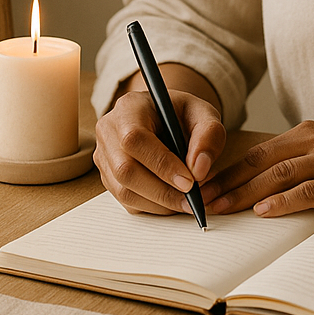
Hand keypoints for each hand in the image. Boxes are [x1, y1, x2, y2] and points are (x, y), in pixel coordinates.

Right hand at [94, 84, 225, 215]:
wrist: (166, 117)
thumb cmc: (183, 114)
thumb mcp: (204, 113)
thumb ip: (208, 134)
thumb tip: (199, 170)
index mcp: (129, 107)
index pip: (135, 139)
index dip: (161, 164)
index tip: (190, 182)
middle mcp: (109, 131)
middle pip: (125, 170)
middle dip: (162, 191)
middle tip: (192, 200)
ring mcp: (105, 156)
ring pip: (124, 191)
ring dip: (160, 203)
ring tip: (188, 201)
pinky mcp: (108, 177)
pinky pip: (127, 201)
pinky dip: (153, 206)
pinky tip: (173, 200)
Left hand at [200, 121, 313, 216]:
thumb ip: (305, 160)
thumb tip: (269, 183)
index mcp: (310, 132)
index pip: (259, 151)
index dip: (229, 169)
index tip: (204, 185)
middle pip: (261, 161)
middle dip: (227, 181)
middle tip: (201, 200)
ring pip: (279, 174)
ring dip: (245, 193)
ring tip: (221, 208)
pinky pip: (310, 190)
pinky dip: (284, 201)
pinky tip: (265, 212)